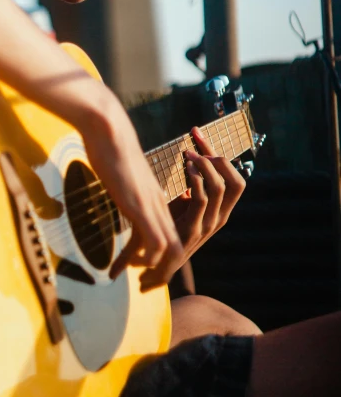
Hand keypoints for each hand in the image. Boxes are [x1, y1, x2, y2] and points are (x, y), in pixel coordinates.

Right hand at [80, 98, 184, 292]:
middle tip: (146, 288)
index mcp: (156, 199)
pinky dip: (144, 260)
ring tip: (138, 283)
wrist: (109, 130)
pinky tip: (125, 265)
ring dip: (156, 271)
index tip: (145, 273)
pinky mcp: (140, 206)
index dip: (162, 258)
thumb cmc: (111, 147)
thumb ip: (128, 189)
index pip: (170, 235)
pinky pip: (154, 242)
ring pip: (171, 249)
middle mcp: (159, 205)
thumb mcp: (124, 175)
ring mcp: (152, 206)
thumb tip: (121, 195)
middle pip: (177, 248)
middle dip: (164, 273)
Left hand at [168, 126, 246, 263]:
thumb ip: (193, 184)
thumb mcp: (185, 202)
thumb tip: (192, 158)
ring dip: (204, 165)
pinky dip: (195, 179)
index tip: (198, 136)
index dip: (221, 155)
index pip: (236, 178)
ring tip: (187, 154)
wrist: (159, 261)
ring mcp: (209, 224)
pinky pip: (201, 198)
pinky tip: (185, 168)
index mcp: (222, 209)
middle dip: (217, 156)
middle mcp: (221, 216)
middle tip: (195, 141)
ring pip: (219, 186)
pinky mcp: (193, 229)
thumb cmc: (170, 226)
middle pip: (235, 180)